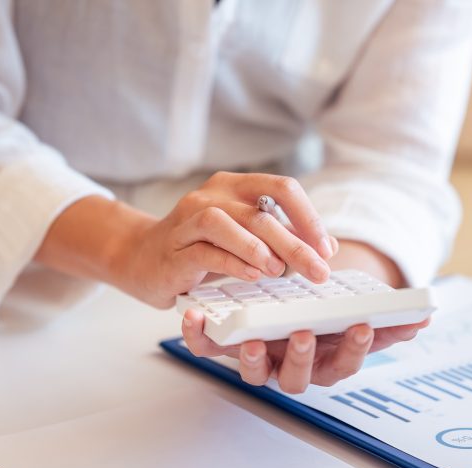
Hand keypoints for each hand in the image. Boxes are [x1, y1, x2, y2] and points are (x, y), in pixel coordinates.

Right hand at [116, 171, 337, 307]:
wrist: (143, 259)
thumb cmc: (202, 249)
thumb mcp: (247, 240)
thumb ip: (284, 239)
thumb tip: (327, 248)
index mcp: (235, 187)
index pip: (282, 188)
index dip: (309, 217)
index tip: (326, 250)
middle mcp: (212, 195)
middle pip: (261, 212)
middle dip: (296, 243)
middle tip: (319, 270)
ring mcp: (188, 219)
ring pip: (228, 222)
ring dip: (259, 248)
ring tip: (279, 271)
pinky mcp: (174, 248)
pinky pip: (204, 250)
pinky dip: (232, 262)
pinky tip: (252, 276)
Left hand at [182, 308, 428, 392]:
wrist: (284, 307)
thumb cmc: (322, 316)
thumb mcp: (351, 313)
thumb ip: (384, 318)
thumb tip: (424, 319)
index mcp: (325, 360)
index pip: (345, 364)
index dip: (355, 350)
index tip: (362, 326)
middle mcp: (292, 366)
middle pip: (300, 378)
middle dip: (305, 358)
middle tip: (305, 335)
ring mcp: (260, 361)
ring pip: (257, 374)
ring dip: (255, 360)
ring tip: (254, 341)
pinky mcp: (228, 348)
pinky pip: (211, 350)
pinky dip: (199, 337)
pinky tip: (193, 317)